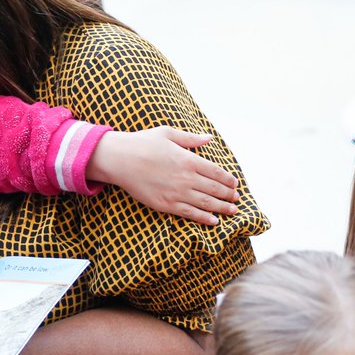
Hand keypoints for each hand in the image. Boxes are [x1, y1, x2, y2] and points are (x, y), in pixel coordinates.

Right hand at [86, 127, 239, 224]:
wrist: (118, 159)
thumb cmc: (141, 143)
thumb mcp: (167, 133)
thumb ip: (190, 138)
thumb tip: (209, 138)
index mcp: (189, 159)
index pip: (218, 172)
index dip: (229, 180)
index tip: (235, 184)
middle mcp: (186, 178)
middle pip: (215, 189)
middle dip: (229, 195)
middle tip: (236, 199)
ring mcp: (176, 193)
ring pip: (206, 203)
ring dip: (222, 208)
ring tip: (232, 211)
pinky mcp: (165, 204)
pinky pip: (190, 213)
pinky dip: (204, 218)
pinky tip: (214, 221)